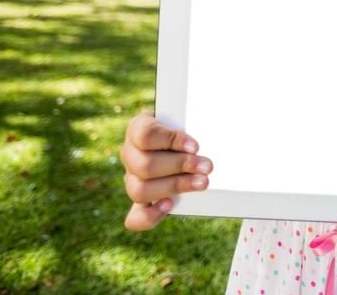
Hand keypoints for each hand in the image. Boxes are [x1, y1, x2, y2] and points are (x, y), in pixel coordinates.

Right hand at [120, 112, 212, 230]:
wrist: (182, 142)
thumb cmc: (185, 127)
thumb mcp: (186, 119)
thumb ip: (190, 124)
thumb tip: (200, 143)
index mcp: (137, 128)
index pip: (145, 135)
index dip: (171, 141)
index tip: (195, 146)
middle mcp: (130, 154)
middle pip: (144, 166)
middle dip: (181, 166)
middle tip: (207, 166)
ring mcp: (132, 179)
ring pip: (139, 190)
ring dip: (175, 187)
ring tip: (202, 182)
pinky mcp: (140, 202)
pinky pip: (135, 218)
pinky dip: (150, 216)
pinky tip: (169, 206)